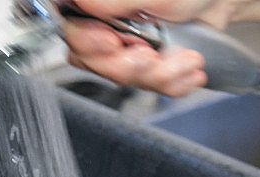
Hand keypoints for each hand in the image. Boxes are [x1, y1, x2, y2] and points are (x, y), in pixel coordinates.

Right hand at [61, 0, 245, 95]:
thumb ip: (111, 2)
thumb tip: (77, 3)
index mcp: (98, 3)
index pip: (70, 27)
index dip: (88, 42)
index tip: (113, 43)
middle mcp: (105, 21)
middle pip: (93, 60)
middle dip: (129, 66)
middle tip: (152, 55)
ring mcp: (125, 43)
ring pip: (124, 77)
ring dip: (159, 75)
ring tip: (187, 59)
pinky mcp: (145, 62)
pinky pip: (149, 85)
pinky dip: (172, 83)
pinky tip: (189, 71)